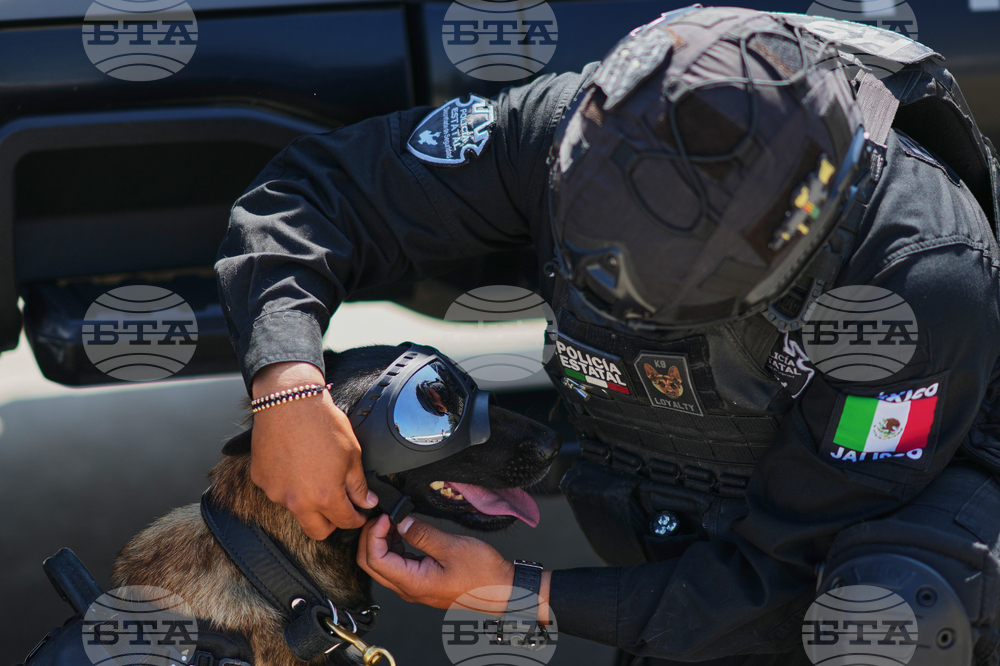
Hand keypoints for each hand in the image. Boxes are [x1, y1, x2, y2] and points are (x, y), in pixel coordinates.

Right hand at [250, 361, 377, 539]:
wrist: (288, 401)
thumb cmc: (321, 423)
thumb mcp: (352, 453)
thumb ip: (358, 484)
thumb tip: (366, 502)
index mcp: (325, 496)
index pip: (345, 522)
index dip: (357, 519)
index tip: (359, 514)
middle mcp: (298, 501)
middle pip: (317, 531)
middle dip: (332, 523)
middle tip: (339, 507)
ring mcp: (276, 493)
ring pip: (297, 510)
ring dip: (308, 501)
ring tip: (315, 475)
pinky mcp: (261, 481)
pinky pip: (278, 491)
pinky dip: (288, 485)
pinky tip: (295, 464)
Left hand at [357, 514, 514, 610]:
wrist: (501, 591)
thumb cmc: (483, 576)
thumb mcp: (452, 547)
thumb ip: (422, 534)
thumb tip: (401, 521)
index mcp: (413, 582)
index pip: (375, 559)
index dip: (374, 535)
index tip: (386, 517)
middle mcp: (409, 589)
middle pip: (371, 564)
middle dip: (372, 537)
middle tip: (384, 517)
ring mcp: (414, 587)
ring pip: (382, 565)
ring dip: (382, 542)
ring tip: (395, 522)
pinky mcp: (421, 582)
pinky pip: (397, 566)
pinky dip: (394, 548)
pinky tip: (405, 533)